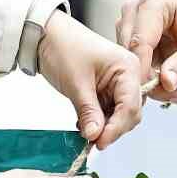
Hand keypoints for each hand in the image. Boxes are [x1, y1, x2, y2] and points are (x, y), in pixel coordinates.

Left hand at [36, 13, 143, 148]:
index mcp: (128, 68)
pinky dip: (98, 120)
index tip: (100, 142)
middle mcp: (128, 76)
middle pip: (130, 113)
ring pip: (120, 115)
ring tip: (85, 131)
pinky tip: (84, 122)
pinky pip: (108, 111)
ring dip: (104, 126)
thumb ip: (89, 112)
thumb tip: (96, 135)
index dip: (116, 128)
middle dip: (112, 129)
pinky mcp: (107, 89)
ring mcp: (118, 83)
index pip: (131, 106)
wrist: (46, 35)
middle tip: (92, 141)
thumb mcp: (76, 84)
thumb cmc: (63, 47)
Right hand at [115, 0, 176, 104]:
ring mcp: (133, 24)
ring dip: (158, 82)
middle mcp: (137, 9)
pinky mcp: (135, 39)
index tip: (159, 92)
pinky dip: (157, 79)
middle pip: (132, 54)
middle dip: (155, 80)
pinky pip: (138, 67)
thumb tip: (166, 82)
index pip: (140, 41)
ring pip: (133, 64)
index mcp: (154, 1)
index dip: (146, 71)